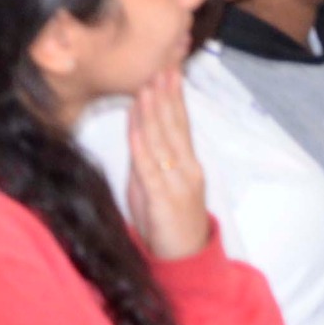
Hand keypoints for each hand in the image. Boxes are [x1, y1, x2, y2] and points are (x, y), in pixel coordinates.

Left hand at [122, 66, 211, 262]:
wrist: (184, 259)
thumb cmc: (168, 223)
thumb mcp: (156, 186)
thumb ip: (148, 161)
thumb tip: (136, 132)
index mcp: (187, 163)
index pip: (180, 123)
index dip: (174, 96)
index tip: (168, 70)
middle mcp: (187, 168)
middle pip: (175, 125)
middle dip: (167, 94)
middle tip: (162, 65)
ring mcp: (176, 182)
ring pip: (164, 141)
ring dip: (154, 112)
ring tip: (148, 86)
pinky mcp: (162, 199)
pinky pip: (150, 168)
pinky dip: (143, 146)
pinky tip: (138, 128)